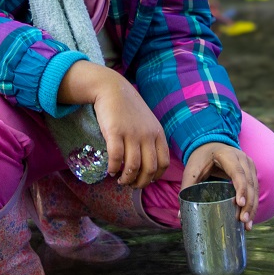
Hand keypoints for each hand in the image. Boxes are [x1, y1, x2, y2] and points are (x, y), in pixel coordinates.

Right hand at [58, 61, 168, 188]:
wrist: (112, 89)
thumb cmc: (129, 108)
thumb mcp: (148, 122)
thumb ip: (151, 140)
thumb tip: (148, 165)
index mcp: (158, 133)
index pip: (163, 163)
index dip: (155, 177)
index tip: (146, 181)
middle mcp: (147, 135)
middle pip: (149, 169)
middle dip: (140, 183)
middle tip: (131, 185)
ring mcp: (131, 133)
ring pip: (132, 166)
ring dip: (126, 179)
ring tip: (120, 180)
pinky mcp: (115, 132)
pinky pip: (116, 157)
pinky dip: (113, 168)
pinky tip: (110, 171)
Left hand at [180, 142, 257, 229]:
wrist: (210, 145)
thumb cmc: (201, 158)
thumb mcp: (192, 170)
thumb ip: (186, 189)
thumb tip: (180, 215)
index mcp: (227, 155)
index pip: (238, 172)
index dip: (240, 188)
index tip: (239, 204)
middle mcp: (242, 158)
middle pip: (249, 182)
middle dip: (248, 203)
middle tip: (243, 221)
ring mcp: (249, 165)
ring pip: (254, 188)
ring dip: (252, 206)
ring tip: (247, 225)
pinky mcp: (251, 172)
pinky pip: (255, 189)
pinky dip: (253, 203)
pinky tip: (249, 217)